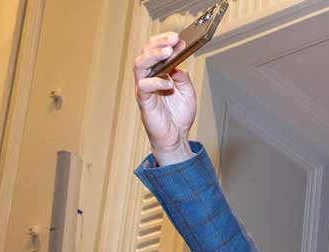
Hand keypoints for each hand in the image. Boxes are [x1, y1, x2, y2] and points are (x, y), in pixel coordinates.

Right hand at [132, 34, 197, 165]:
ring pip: (140, 65)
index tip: (177, 36)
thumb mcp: (188, 93)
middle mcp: (148, 77)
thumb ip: (183, 78)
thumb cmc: (179, 115)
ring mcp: (144, 88)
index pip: (155, 51)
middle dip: (158, 44)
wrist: (176, 137)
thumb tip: (178, 66)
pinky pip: (144, 86)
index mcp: (158, 73)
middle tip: (172, 40)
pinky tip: (168, 83)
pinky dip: (156, 82)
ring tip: (168, 52)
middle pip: (145, 53)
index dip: (164, 41)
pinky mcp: (143, 100)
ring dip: (153, 56)